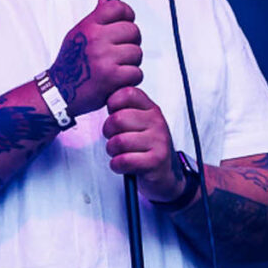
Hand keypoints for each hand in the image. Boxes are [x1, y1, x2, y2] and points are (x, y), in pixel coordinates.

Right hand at [48, 0, 141, 117]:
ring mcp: (104, 58)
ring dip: (131, 62)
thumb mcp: (79, 34)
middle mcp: (96, 39)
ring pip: (137, 52)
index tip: (125, 23)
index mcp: (88, 26)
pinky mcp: (111, 77)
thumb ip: (96, 16)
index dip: (127, 14)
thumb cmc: (71, 61)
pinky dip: (130, 78)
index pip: (117, 7)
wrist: (59, 92)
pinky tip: (117, 80)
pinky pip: (136, 72)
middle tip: (121, 51)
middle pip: (133, 30)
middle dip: (131, 42)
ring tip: (116, 67)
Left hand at [103, 84, 178, 199]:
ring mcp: (159, 141)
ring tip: (120, 153)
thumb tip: (103, 94)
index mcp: (150, 109)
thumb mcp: (138, 123)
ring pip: (119, 141)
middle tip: (115, 139)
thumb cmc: (144, 147)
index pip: (126, 93)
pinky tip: (123, 165)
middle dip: (108, 132)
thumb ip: (124, 108)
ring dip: (112, 151)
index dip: (113, 104)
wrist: (165, 174)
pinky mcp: (156, 161)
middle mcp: (157, 122)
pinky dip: (117, 165)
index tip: (114, 115)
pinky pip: (123, 160)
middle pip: (118, 119)